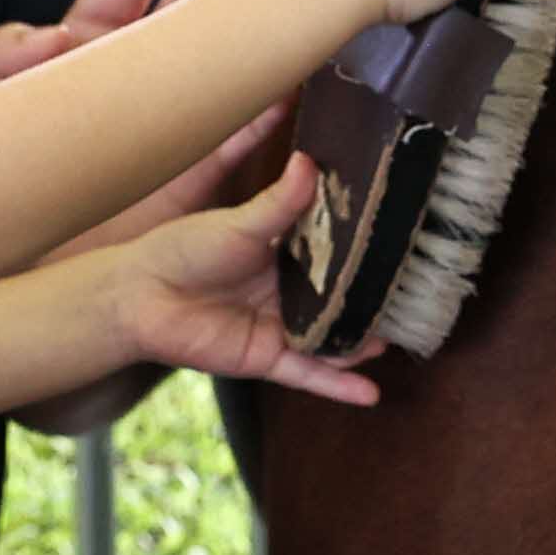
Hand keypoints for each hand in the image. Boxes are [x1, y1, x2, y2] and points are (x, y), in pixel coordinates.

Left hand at [0, 0, 273, 259]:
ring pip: (233, 56)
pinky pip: (248, 136)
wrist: (4, 249)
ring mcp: (183, 113)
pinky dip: (272, 111)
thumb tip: (55, 36)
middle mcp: (148, 64)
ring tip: (263, 4)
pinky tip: (284, 91)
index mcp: (95, 35)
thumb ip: (8, 59)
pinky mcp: (203, 169)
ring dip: (251, 26)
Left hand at [84, 161, 379, 406]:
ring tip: (398, 336)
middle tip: (415, 291)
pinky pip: (309, 374)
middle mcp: (288, 290)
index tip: (401, 234)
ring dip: (363, 341)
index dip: (364, 245)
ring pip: (332, 337)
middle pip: (340, 296)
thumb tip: (310, 161)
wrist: (140, 295)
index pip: (334, 248)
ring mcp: (281, 326)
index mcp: (284, 251)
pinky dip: (338, 385)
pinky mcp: (267, 358)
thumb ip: (279, 202)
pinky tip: (371, 393)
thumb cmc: (183, 248)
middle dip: (373, 298)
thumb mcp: (238, 223)